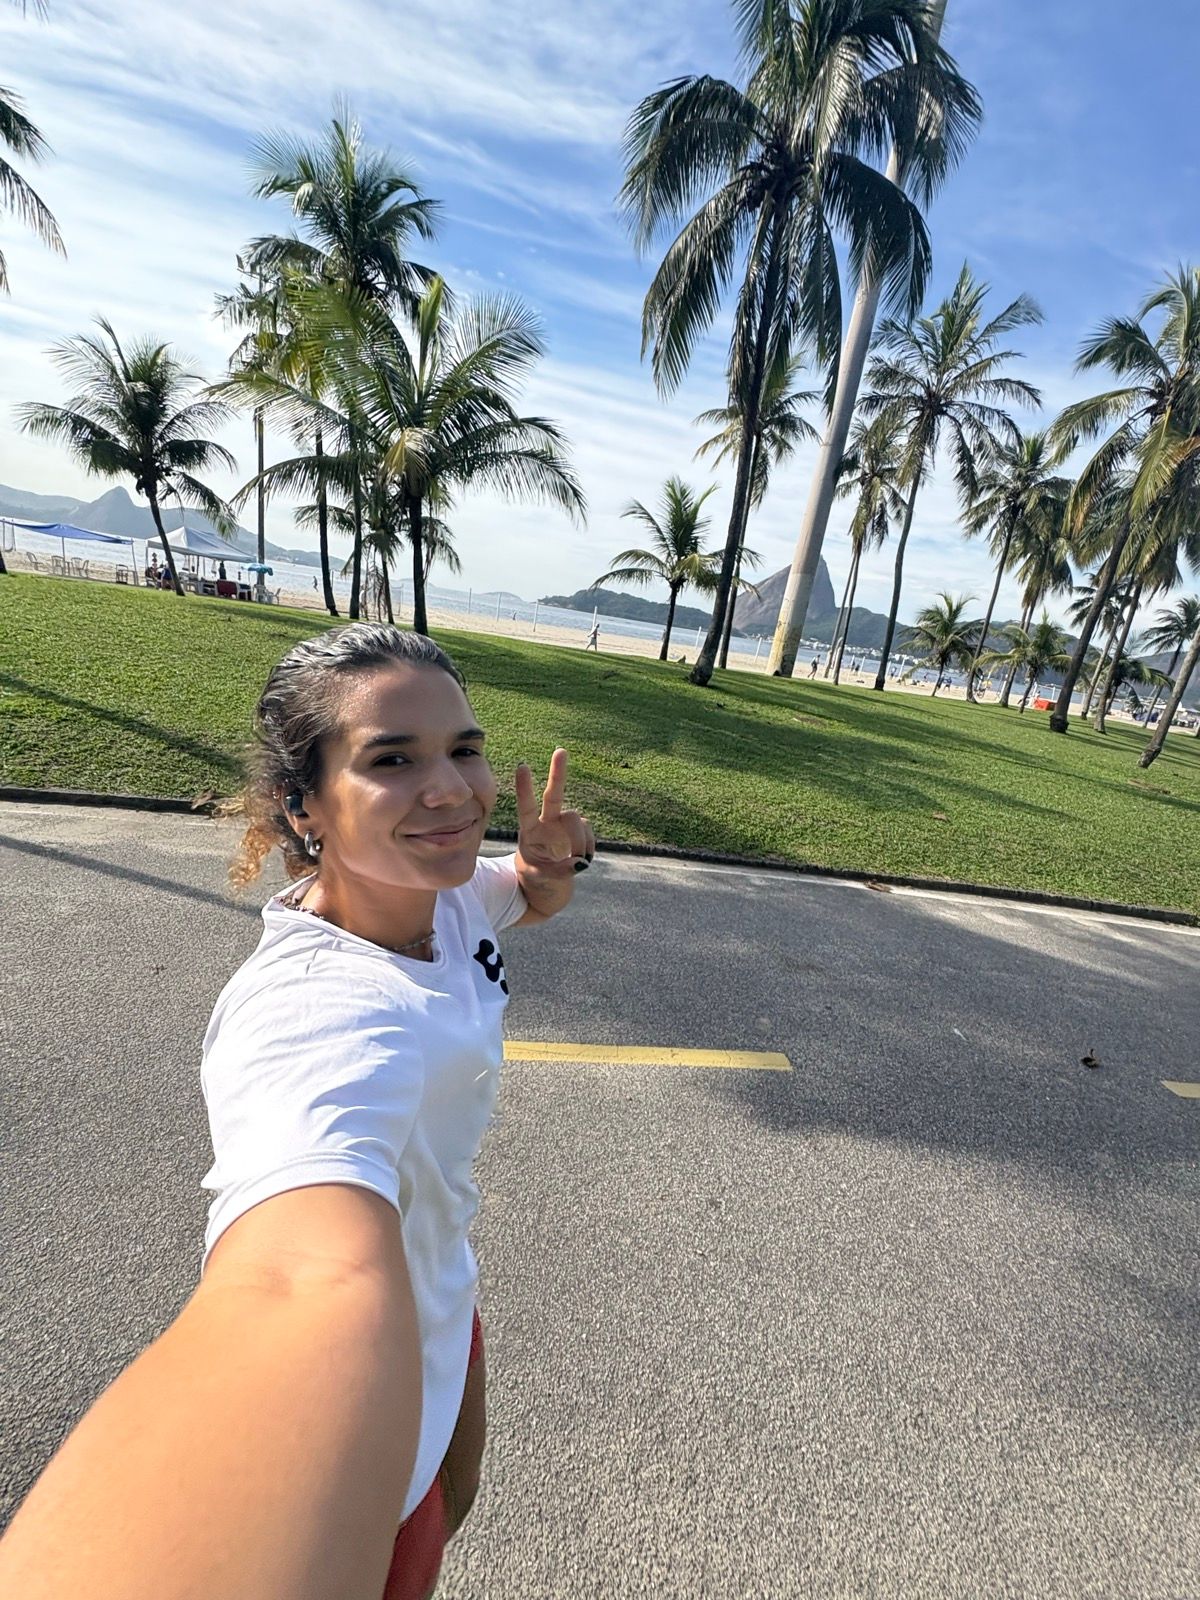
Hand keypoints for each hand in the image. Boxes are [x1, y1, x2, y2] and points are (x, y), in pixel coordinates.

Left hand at [514, 748, 594, 875]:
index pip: (526, 807)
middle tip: (560, 751)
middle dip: (558, 773)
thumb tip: (580, 862)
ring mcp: (565, 826)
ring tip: (575, 862)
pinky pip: (589, 835)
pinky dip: (588, 848)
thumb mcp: (540, 879)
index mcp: (529, 831)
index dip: (525, 788)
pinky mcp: (581, 832)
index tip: (523, 766)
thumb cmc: (536, 880)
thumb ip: (558, 871)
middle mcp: (547, 823)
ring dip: (579, 842)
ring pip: (577, 822)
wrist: (547, 886)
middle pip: (554, 795)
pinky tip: (581, 860)